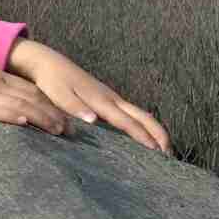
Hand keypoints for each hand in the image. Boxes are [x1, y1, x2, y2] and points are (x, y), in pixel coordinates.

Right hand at [0, 62, 75, 135]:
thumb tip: (8, 110)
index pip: (30, 89)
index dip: (50, 103)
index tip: (65, 117)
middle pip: (32, 96)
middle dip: (54, 113)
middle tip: (71, 130)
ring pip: (21, 103)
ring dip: (44, 117)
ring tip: (60, 131)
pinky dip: (15, 116)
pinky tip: (28, 124)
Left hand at [6, 39, 170, 152]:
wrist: (48, 63)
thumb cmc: (52, 81)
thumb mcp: (59, 95)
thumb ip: (75, 108)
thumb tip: (94, 121)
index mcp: (102, 101)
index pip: (128, 122)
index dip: (144, 138)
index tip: (158, 153)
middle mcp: (112, 99)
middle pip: (144, 117)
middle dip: (159, 135)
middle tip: (170, 156)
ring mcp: (112, 98)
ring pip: (140, 115)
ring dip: (154, 131)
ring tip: (163, 150)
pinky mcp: (107, 99)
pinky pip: (131, 114)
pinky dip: (143, 126)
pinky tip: (142, 138)